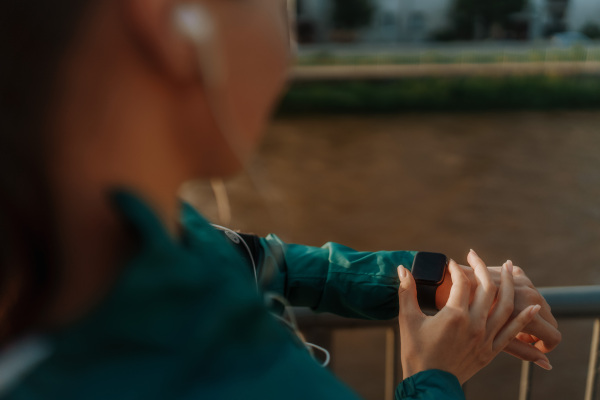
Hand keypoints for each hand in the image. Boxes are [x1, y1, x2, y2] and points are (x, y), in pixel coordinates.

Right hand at [398, 252, 540, 383]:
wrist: (429, 384)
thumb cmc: (416, 352)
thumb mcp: (408, 319)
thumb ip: (406, 292)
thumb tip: (401, 268)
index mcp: (455, 316)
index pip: (462, 282)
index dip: (456, 269)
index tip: (450, 262)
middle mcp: (475, 325)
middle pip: (487, 289)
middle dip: (483, 268)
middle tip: (475, 255)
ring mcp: (486, 338)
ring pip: (505, 306)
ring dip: (509, 284)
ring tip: (511, 268)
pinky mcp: (491, 351)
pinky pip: (513, 332)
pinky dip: (525, 318)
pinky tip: (534, 306)